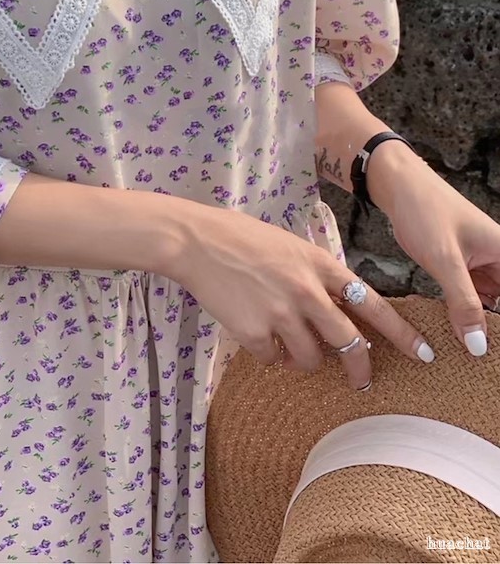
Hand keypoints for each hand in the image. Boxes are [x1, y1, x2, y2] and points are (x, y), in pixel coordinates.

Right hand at [171, 208, 434, 388]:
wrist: (197, 241)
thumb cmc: (241, 239)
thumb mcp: (290, 247)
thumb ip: (316, 275)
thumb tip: (336, 311)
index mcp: (319, 264)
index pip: (372, 303)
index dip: (400, 332)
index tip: (422, 352)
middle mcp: (306, 290)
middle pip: (348, 341)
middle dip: (359, 366)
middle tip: (361, 380)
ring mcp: (281, 313)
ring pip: (310, 357)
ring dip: (303, 358)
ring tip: (284, 341)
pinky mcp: (255, 332)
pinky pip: (273, 359)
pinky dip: (269, 354)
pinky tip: (255, 332)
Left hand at [377, 152, 499, 356]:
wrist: (398, 186)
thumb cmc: (425, 211)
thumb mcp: (445, 260)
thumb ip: (463, 303)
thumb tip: (480, 346)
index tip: (492, 353)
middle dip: (493, 329)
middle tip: (478, 358)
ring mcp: (482, 265)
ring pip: (490, 305)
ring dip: (480, 325)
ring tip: (466, 352)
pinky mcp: (463, 267)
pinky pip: (472, 298)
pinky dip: (465, 314)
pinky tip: (455, 333)